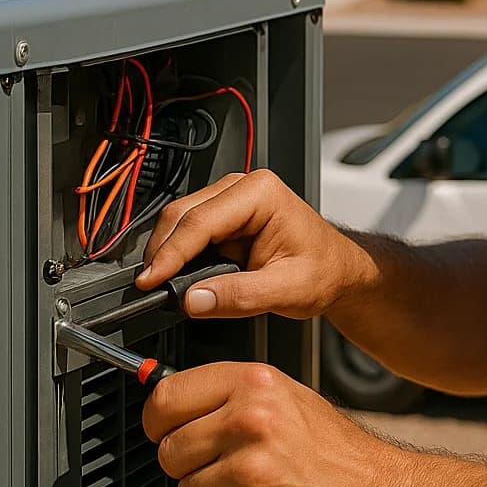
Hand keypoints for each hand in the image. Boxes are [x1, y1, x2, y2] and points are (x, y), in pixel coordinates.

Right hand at [135, 169, 366, 319]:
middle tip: (149, 288)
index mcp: (262, 193)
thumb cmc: (324, 271)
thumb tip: (194, 299)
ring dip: (166, 253)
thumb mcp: (287, 290)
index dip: (170, 253)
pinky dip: (176, 254)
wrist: (337, 271)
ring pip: (179, 221)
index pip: (201, 220)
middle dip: (161, 252)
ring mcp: (231, 199)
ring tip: (160, 285)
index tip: (150, 280)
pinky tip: (174, 276)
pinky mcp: (224, 217)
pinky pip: (188, 231)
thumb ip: (239, 296)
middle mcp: (243, 187)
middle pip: (182, 215)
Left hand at [143, 361, 399, 486]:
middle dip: (191, 466)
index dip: (159, 421)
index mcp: (255, 384)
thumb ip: (229, 396)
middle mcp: (251, 421)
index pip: (167, 397)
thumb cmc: (334, 450)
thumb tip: (164, 402)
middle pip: (170, 451)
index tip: (166, 431)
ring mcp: (252, 470)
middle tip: (230, 467)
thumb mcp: (286, 398)